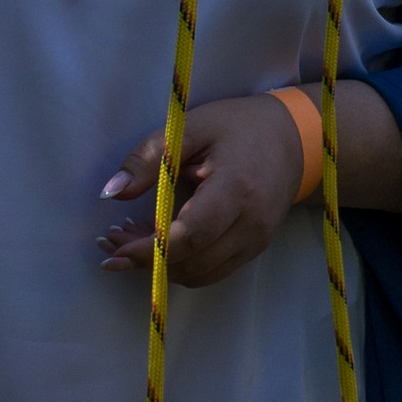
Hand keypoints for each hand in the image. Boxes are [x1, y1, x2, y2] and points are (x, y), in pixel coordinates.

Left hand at [98, 95, 306, 290]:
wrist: (291, 139)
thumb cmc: (238, 127)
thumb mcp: (190, 127)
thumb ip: (149, 159)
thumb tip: (111, 193)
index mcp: (236, 189)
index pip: (190, 235)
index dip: (149, 249)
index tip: (114, 248)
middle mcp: (251, 225)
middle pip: (191, 262)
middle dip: (145, 259)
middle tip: (109, 240)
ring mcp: (255, 242)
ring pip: (198, 274)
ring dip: (160, 266)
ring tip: (128, 238)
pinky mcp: (253, 250)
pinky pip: (211, 271)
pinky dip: (180, 264)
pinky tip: (157, 242)